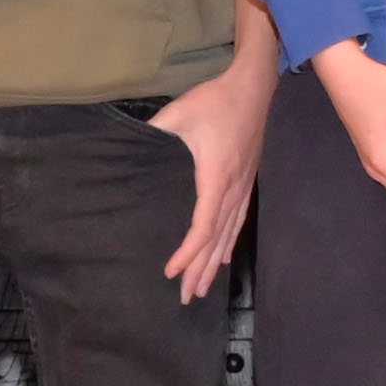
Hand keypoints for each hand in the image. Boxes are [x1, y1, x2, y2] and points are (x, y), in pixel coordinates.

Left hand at [157, 30, 271, 298]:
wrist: (254, 88)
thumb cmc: (215, 101)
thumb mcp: (180, 113)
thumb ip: (156, 130)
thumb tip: (131, 144)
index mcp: (216, 178)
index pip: (202, 227)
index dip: (188, 253)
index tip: (171, 271)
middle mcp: (233, 190)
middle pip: (216, 240)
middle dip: (200, 270)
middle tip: (186, 297)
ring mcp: (243, 187)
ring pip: (229, 234)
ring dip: (214, 263)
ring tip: (202, 288)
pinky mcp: (247, 181)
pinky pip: (238, 221)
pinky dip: (228, 243)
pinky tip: (223, 258)